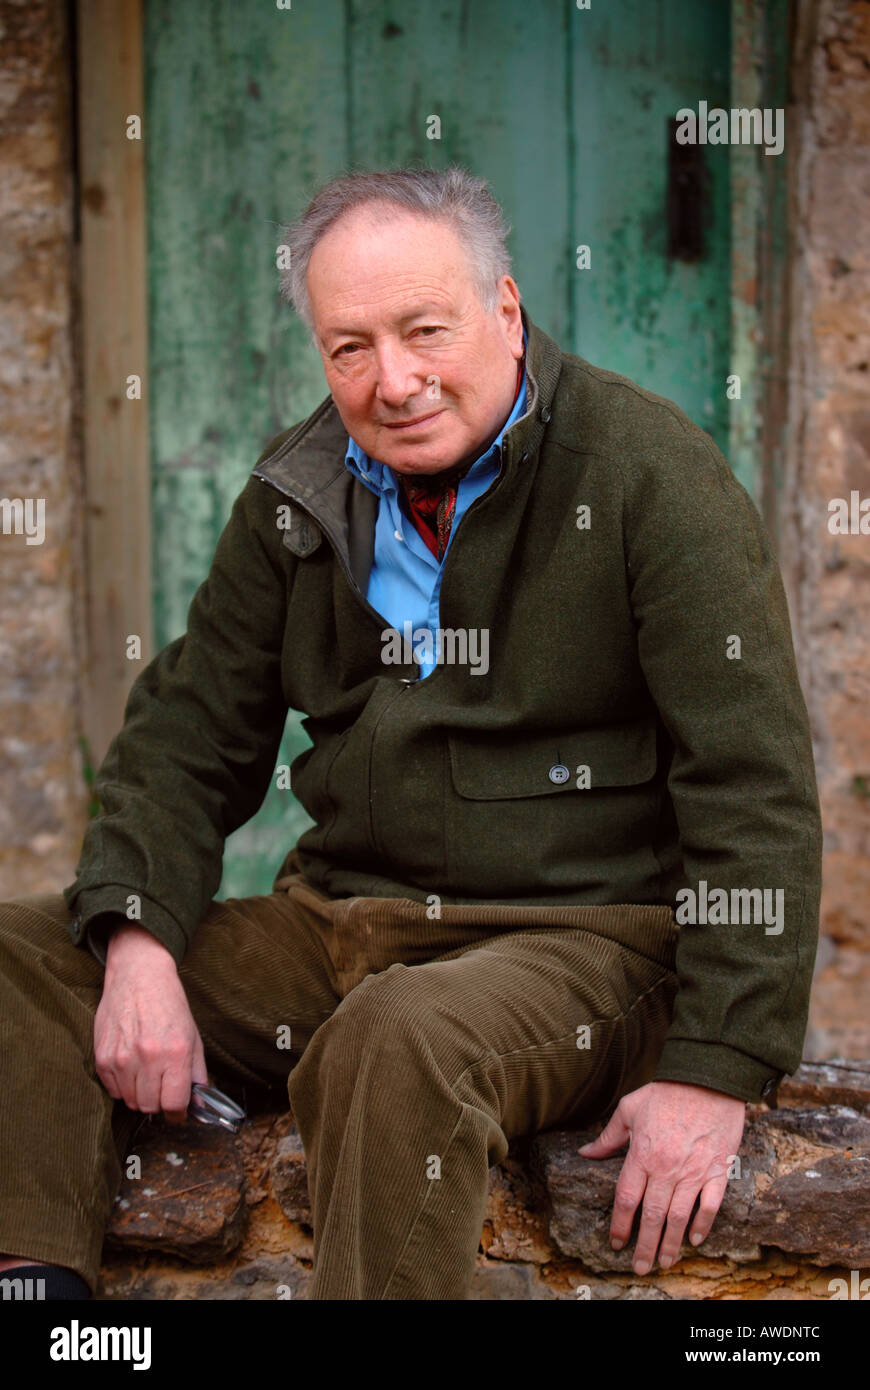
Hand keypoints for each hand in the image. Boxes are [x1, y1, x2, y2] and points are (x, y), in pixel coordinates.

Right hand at [94, 925, 207, 1121]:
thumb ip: (197, 1073)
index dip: (178, 1113)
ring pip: (130, 1101)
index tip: (178, 1111)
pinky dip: (122, 1086)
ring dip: (140, 1095)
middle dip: (159, 1103)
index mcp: (176, 1052)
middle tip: (162, 1088)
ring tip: (146, 1075)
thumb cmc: (168, 1005)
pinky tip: (130, 1067)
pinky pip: (112, 1090)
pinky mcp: (102, 1057)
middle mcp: (148, 1057)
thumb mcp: (193, 1036)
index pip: (174, 1104)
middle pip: (150, 1107)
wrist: (138, 976)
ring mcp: (122, 1058)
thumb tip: (200, 1104)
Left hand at [578, 1079, 745, 1274]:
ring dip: (671, 1244)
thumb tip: (585, 1153)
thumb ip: (608, 1136)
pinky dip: (703, 1224)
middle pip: (652, 1216)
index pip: (627, 1199)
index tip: (617, 1243)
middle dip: (644, 1245)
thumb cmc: (666, 1091)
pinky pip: (710, 1204)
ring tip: (664, 1262)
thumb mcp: (629, 1108)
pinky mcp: (718, 1170)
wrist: (708, 1078)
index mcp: (643, 1154)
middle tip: (639, 1267)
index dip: (620, 1225)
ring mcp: (694, 1172)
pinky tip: (696, 1239)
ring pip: (680, 1217)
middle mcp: (667, 1169)